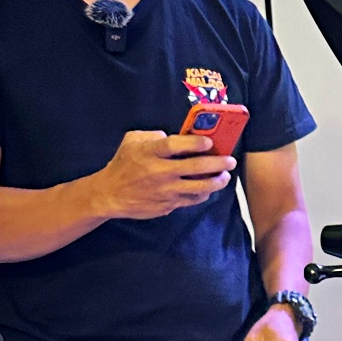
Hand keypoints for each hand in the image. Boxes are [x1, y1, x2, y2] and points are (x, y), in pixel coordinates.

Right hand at [91, 131, 236, 220]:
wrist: (111, 194)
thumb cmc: (123, 164)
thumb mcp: (132, 141)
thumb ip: (153, 135)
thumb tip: (176, 136)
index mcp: (150, 153)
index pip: (176, 146)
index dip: (195, 143)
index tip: (210, 142)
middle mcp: (160, 172)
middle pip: (195, 167)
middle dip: (217, 163)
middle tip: (230, 161)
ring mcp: (166, 191)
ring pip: (199, 187)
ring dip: (216, 182)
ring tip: (225, 176)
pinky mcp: (169, 205)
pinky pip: (192, 199)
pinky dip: (203, 193)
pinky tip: (209, 188)